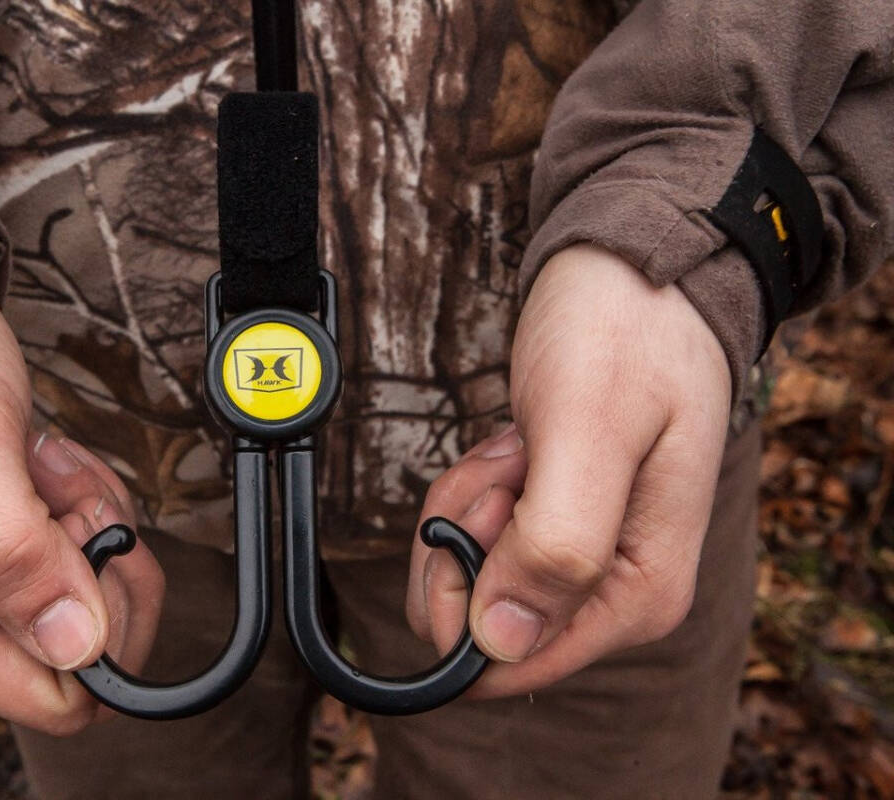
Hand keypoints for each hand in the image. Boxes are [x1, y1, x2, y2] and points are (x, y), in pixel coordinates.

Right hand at [0, 256, 163, 733]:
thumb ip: (11, 552)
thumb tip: (76, 650)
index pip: (52, 696)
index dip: (100, 622)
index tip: (78, 535)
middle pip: (89, 645)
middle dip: (98, 554)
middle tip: (57, 485)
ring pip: (97, 591)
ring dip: (93, 516)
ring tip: (40, 459)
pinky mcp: (5, 546)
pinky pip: (87, 548)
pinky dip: (87, 498)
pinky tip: (43, 457)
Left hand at [407, 243, 730, 696]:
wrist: (632, 276)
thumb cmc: (625, 338)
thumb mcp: (589, 431)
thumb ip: (555, 544)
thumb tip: (500, 645)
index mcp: (640, 593)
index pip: (511, 661)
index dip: (464, 596)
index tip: (487, 510)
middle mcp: (612, 592)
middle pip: (476, 621)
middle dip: (465, 535)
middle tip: (510, 464)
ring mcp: (579, 562)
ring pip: (465, 574)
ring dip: (470, 501)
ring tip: (523, 443)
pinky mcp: (551, 529)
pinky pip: (473, 536)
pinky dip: (475, 486)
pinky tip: (518, 443)